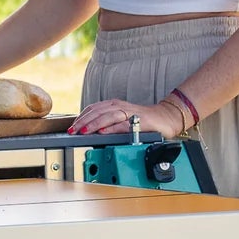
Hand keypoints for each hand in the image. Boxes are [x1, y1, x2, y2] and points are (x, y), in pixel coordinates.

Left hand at [70, 98, 185, 138]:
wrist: (167, 117)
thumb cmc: (143, 119)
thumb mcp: (121, 119)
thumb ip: (107, 122)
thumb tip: (88, 130)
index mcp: (114, 105)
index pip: (93, 109)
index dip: (81, 118)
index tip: (71, 127)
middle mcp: (120, 106)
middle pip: (97, 112)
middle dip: (83, 122)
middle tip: (73, 130)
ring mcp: (130, 112)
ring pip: (108, 116)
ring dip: (94, 124)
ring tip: (84, 131)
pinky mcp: (140, 120)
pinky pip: (124, 124)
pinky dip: (112, 128)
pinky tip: (103, 132)